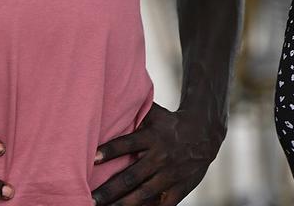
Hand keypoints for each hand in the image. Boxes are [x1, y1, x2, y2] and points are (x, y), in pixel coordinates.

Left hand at [91, 103, 223, 205]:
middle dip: (109, 189)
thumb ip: (135, 111)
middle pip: (131, 176)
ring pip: (143, 194)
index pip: (128, 144)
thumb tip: (110, 98)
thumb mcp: (155, 113)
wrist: (204, 135)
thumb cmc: (170, 122)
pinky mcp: (179, 189)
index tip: (91, 158)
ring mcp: (170, 175)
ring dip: (122, 204)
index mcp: (152, 137)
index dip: (110, 151)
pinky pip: (162, 205)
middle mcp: (160, 157)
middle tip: (89, 199)